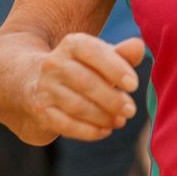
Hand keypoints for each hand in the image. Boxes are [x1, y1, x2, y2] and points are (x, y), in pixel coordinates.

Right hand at [23, 34, 143, 141]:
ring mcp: (45, 88)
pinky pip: (66, 125)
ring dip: (103, 117)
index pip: (93, 51)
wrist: (38, 82)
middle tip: (131, 110)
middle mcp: (54, 64)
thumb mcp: (101, 58)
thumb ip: (122, 54)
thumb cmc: (83, 68)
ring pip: (77, 106)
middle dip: (112, 99)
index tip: (133, 85)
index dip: (115, 68)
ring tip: (120, 120)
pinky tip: (105, 131)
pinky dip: (89, 131)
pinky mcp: (41, 111)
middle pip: (86, 82)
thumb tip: (139, 46)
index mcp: (72, 44)